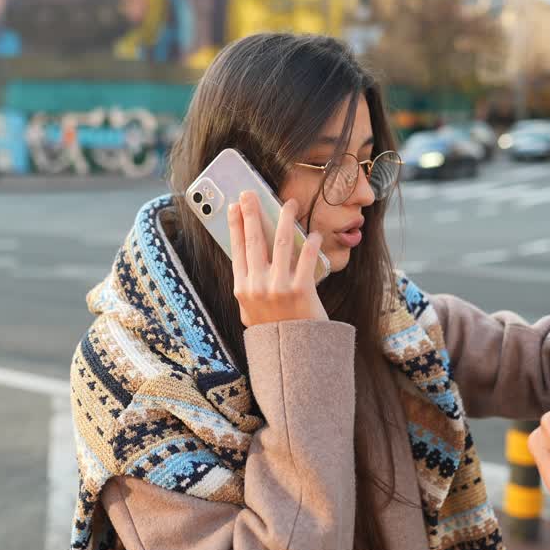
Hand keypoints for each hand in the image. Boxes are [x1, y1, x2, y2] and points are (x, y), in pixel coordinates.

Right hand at [228, 190, 327, 327]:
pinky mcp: (301, 290)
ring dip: (285, 218)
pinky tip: (314, 234)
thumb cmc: (274, 332)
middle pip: (254, 240)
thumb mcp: (251, 311)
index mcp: (242, 289)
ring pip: (281, 243)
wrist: (293, 356)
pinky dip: (311, 243)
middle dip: (252, 213)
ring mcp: (278, 287)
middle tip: (251, 193)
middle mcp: (257, 286)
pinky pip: (307, 257)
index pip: (237, 249)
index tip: (235, 206)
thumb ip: (249, 287)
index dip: (235, 225)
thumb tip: (249, 255)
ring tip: (290, 203)